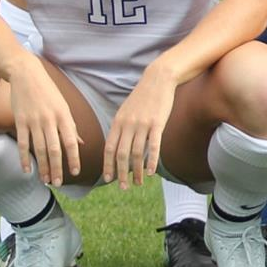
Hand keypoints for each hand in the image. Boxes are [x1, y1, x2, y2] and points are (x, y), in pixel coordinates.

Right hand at [8, 56, 82, 186]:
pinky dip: (24, 158)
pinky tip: (27, 170)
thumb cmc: (48, 92)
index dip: (74, 158)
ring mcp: (34, 121)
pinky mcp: (20, 121)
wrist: (27, 74)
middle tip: (58, 183)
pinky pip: (23, 143)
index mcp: (64, 116)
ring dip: (42, 167)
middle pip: (55, 149)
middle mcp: (50, 120)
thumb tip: (81, 144)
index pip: (71, 142)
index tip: (76, 173)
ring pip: (40, 149)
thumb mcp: (64, 107)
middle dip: (57, 168)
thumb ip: (71, 127)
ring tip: (45, 180)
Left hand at [103, 67, 177, 189]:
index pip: (109, 149)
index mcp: (117, 122)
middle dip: (120, 174)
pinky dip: (151, 161)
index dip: (107, 166)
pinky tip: (151, 172)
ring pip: (136, 153)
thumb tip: (117, 144)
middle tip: (123, 187)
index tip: (108, 180)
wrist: (159, 78)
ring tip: (138, 183)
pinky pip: (153, 146)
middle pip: (121, 154)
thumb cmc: (144, 96)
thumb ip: (121, 126)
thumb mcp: (126, 109)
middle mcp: (127, 125)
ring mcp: (142, 124)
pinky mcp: (157, 123)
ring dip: (137, 171)